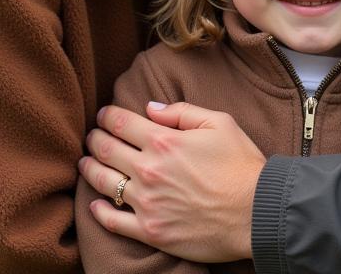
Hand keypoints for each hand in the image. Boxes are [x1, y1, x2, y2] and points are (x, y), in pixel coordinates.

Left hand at [80, 101, 264, 262]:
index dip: (107, 115)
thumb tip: (150, 109)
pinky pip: (113, 221)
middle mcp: (149, 170)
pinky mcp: (150, 232)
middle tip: (91, 136)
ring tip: (85, 163)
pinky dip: (98, 211)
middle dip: (94, 139)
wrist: (256, 212)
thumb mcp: (219, 123)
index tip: (103, 114)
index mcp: (164, 141)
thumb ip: (181, 112)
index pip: (122, 122)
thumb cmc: (241, 165)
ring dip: (89, 169)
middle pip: (107, 150)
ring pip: (103, 183)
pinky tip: (93, 204)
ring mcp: (147, 203)